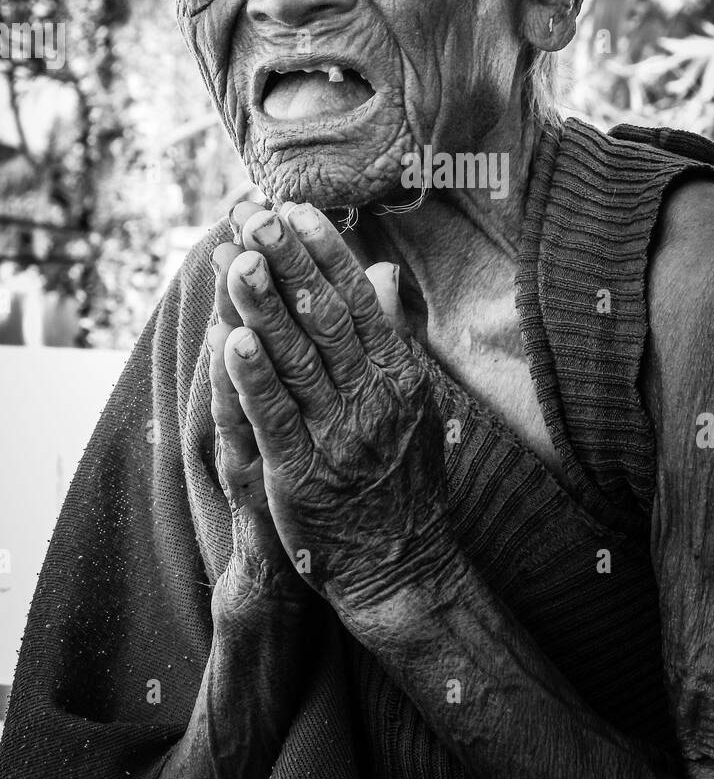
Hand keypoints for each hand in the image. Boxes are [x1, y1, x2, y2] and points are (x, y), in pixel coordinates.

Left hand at [218, 202, 460, 620]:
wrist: (401, 564)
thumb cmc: (404, 477)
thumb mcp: (416, 401)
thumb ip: (396, 336)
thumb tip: (383, 273)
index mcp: (401, 377)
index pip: (361, 303)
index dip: (328, 256)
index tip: (299, 213)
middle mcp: (373, 401)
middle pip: (325, 320)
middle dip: (290, 265)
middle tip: (258, 219)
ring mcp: (338, 438)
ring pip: (296, 361)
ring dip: (264, 307)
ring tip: (238, 261)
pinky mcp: (301, 475)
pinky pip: (272, 416)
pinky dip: (251, 376)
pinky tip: (231, 338)